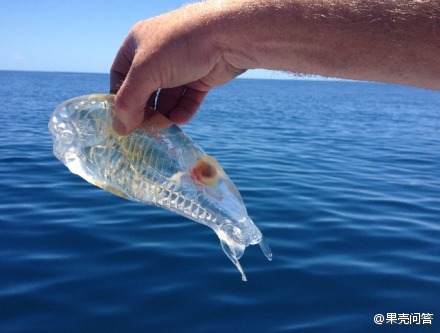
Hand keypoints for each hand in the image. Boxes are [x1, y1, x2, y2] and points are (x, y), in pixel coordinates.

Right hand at [110, 3, 244, 134]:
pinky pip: (187, 100)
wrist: (227, 36)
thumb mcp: (145, 72)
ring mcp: (181, 67)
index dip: (120, 98)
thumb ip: (129, 101)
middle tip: (146, 129)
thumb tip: (120, 129)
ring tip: (165, 125)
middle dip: (145, 111)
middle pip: (144, 91)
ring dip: (164, 114)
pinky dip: (183, 111)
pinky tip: (180, 120)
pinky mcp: (201, 78)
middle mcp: (158, 55)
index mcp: (138, 45)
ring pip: (167, 98)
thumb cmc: (180, 46)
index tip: (122, 120)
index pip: (120, 76)